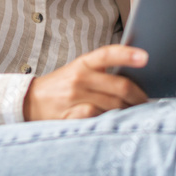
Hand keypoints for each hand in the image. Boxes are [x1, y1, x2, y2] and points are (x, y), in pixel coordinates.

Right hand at [23, 45, 148, 120]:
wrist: (29, 101)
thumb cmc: (60, 86)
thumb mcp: (77, 70)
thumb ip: (100, 71)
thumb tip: (134, 78)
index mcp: (82, 63)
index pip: (107, 55)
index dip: (128, 54)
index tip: (145, 57)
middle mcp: (79, 78)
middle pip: (119, 86)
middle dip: (138, 96)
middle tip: (146, 101)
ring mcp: (74, 97)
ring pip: (113, 105)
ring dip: (128, 110)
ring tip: (135, 112)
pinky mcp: (70, 115)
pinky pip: (98, 118)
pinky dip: (109, 120)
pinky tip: (115, 121)